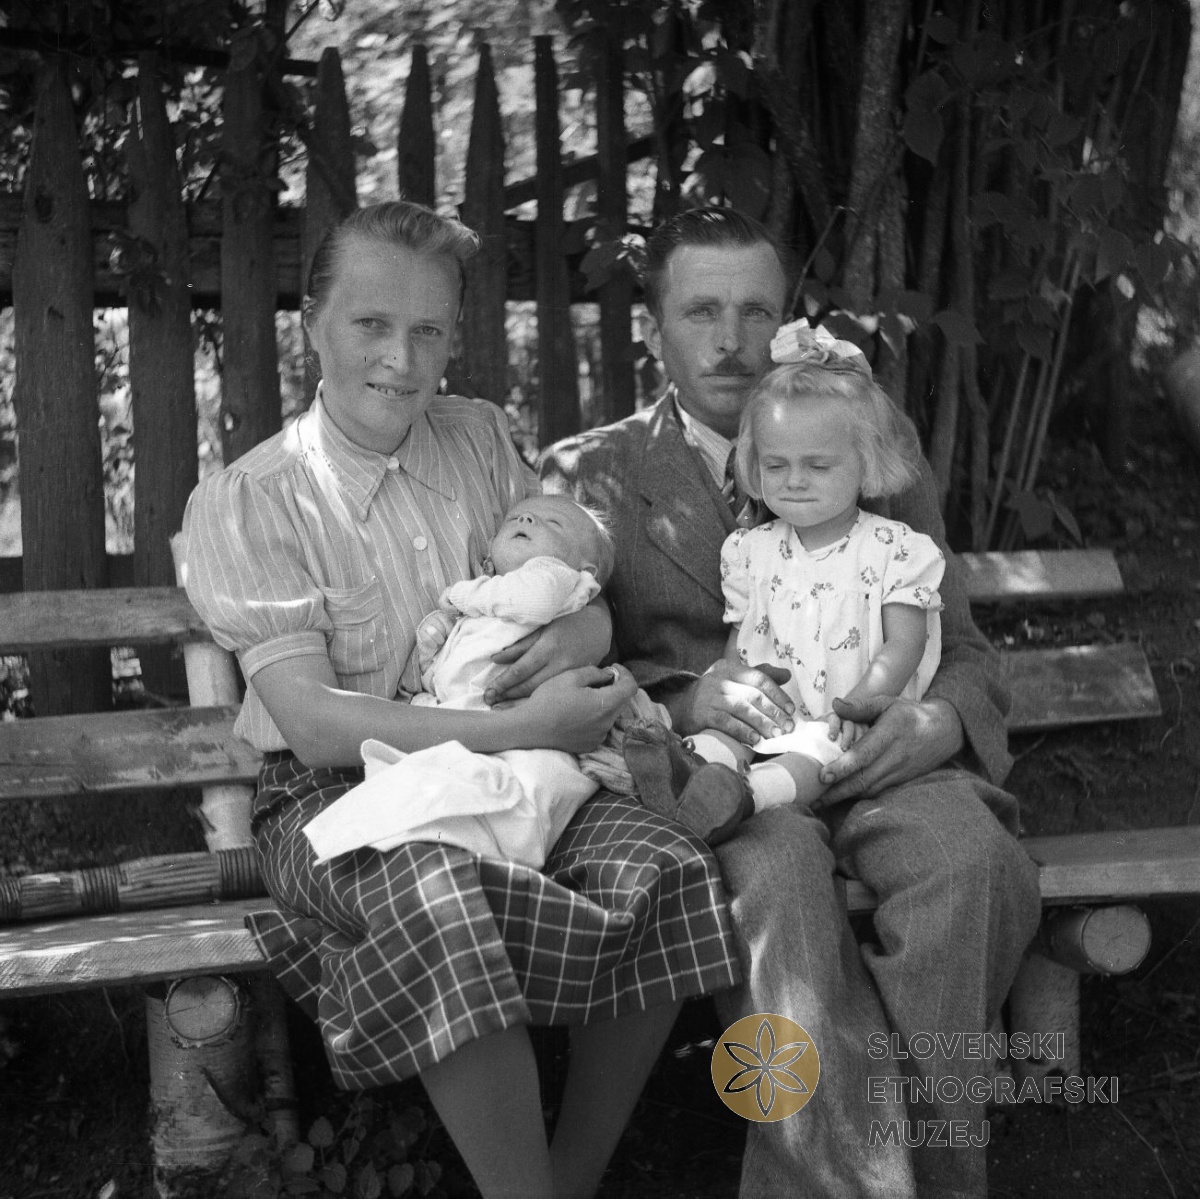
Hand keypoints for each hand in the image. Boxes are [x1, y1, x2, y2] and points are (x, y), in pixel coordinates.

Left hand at [484, 602, 610, 703]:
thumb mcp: (543, 628)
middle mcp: (560, 664)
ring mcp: (570, 676)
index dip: (503, 682)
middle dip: (508, 695)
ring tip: (501, 707)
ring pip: (542, 694)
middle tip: (489, 701)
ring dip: (520, 701)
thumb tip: (495, 658)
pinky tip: (524, 706)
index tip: (489, 690)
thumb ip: (520, 645)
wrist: (600, 626)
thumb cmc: (568, 622)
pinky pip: (554, 694)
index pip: (521, 669)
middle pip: (529, 686)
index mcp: (549, 647)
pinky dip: (537, 701)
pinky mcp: (577, 682)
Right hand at [503, 664, 636, 753]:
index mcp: (606, 705)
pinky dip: (594, 717)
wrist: (529, 728)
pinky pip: (600, 727)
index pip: (631, 687)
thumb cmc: (549, 699)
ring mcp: (599, 736)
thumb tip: (609, 675)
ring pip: (610, 714)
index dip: (625, 674)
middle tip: (594, 680)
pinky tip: (576, 713)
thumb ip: (595, 672)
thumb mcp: (570, 676)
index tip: (612, 669)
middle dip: (612, 688)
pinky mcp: (590, 744)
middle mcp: (607, 723)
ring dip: (602, 703)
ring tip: (581, 697)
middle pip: (621, 701)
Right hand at [670, 660, 794, 744]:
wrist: (680, 709)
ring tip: (775, 734)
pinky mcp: (701, 714)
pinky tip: (755, 740)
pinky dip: (743, 731)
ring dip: (761, 723)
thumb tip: (786, 675)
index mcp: (728, 667)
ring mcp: (707, 696)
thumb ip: (758, 676)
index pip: (758, 677)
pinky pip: (726, 722)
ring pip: (741, 708)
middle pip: (751, 694)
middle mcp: (717, 679)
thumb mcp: (734, 681)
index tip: (791, 710)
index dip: (777, 694)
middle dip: (773, 712)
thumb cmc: (715, 696)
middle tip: (787, 727)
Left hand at [816, 695, 963, 803]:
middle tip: (814, 799)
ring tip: (820, 803)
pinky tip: (840, 799)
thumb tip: (834, 705)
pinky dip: (858, 797)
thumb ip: (860, 706)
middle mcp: (895, 756)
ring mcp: (899, 772)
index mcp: (889, 734)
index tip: (823, 775)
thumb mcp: (886, 702)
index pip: (864, 754)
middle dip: (837, 791)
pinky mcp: (901, 781)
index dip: (843, 767)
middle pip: (863, 779)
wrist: (944, 731)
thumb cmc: (908, 714)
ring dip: (844, 798)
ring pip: (869, 789)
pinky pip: (877, 791)